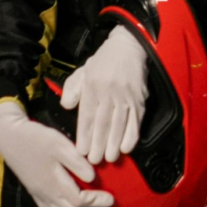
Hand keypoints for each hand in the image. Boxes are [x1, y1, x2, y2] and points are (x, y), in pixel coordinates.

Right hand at [0, 101, 115, 206]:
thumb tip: (92, 178)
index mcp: (54, 182)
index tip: (111, 199)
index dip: (96, 202)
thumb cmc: (35, 138)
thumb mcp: (58, 144)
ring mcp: (39, 194)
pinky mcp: (34, 192)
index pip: (79, 201)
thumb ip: (76, 162)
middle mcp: (47, 193)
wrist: (8, 137)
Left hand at [60, 22, 148, 167]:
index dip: (84, 134)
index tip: (81, 150)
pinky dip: (132, 135)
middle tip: (94, 160)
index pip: (87, 115)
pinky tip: (127, 148)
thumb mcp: (82, 71)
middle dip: (98, 144)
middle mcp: (109, 92)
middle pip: (103, 123)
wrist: (128, 46)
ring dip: (114, 143)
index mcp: (92, 86)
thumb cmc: (103, 62)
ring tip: (109, 158)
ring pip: (120, 124)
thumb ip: (72, 89)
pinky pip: (136, 121)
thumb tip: (67, 106)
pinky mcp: (139, 99)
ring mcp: (126, 96)